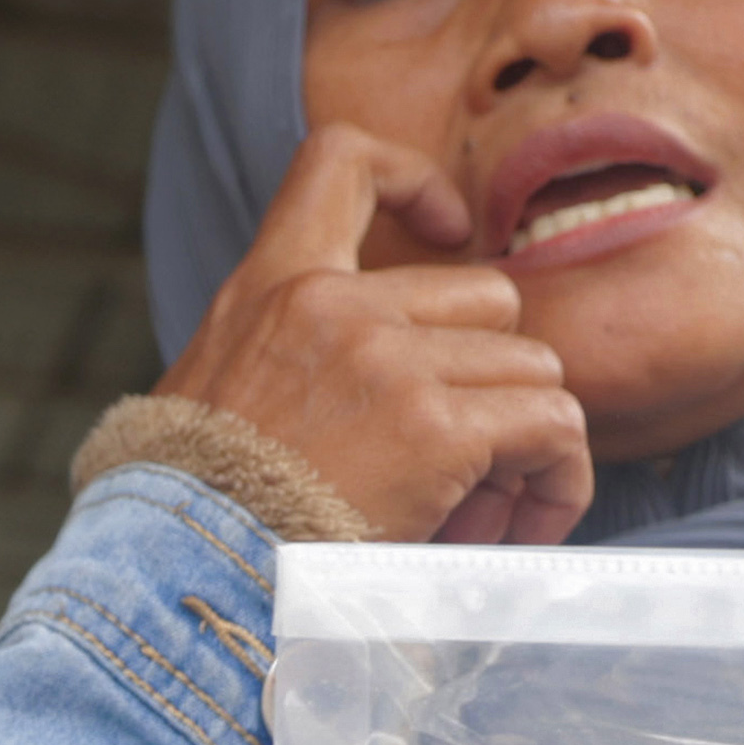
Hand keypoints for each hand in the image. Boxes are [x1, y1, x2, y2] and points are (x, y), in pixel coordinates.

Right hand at [154, 127, 596, 545]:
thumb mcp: (216, 395)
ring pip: (532, 370)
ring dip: (523, 448)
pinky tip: (517, 529)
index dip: (414, 180)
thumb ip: (289, 357)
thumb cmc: (201, 515)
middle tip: (467, 470)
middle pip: (488, 299)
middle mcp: (331, 304)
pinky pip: (553, 428)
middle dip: (492, 386)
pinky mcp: (435, 427)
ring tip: (478, 517)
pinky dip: (555, 481)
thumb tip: (374, 385)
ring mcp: (388, 360)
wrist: (188, 583)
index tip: (451, 229)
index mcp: (270, 288)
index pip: (341, 161)